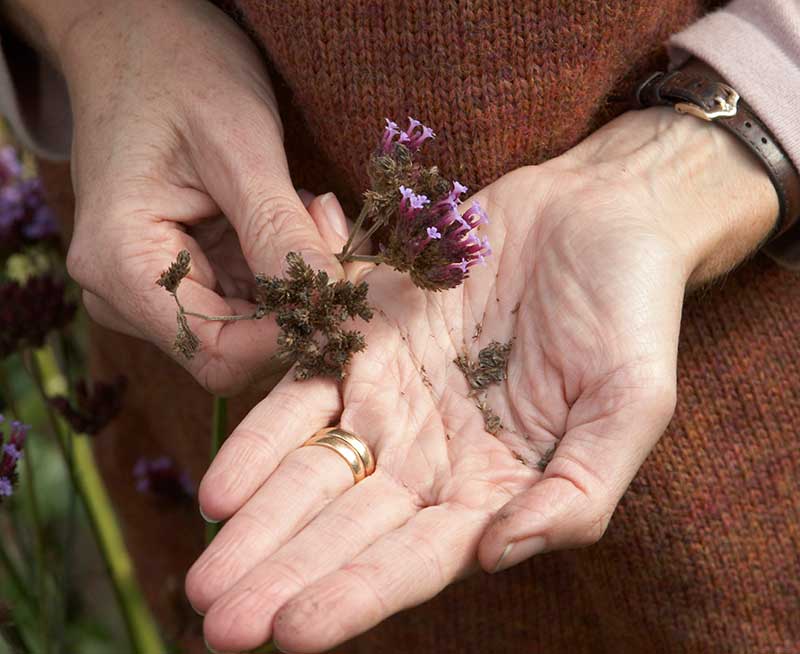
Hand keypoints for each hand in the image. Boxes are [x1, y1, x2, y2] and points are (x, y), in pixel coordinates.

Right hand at [18, 0, 343, 393]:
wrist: (137, 37)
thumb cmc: (178, 72)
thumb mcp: (238, 147)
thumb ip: (278, 233)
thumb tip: (328, 307)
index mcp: (121, 266)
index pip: (219, 355)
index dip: (289, 335)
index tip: (340, 284)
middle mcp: (125, 293)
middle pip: (236, 348)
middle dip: (299, 301)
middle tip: (327, 225)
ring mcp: (150, 287)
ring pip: (249, 327)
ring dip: (296, 281)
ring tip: (306, 208)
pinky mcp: (180, 273)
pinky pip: (246, 300)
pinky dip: (283, 268)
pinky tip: (291, 216)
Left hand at [186, 107, 776, 651]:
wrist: (594, 215)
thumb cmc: (630, 312)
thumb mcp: (631, 404)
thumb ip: (578, 489)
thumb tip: (499, 553)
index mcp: (495, 485)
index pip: (417, 557)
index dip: (357, 595)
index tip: (296, 632)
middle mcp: (432, 455)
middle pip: (347, 528)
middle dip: (284, 575)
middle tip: (221, 624)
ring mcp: (391, 399)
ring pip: (313, 472)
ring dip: (259, 524)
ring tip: (205, 578)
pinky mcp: (363, 341)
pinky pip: (302, 394)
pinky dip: (260, 439)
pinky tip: (219, 486)